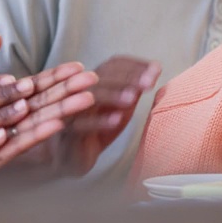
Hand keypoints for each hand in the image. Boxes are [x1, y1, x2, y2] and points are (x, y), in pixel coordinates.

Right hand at [41, 57, 162, 177]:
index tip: (156, 69)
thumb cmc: (96, 129)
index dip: (135, 65)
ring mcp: (71, 110)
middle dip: (127, 77)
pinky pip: (80, 124)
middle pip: (101, 76)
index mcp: (94, 81)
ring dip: (113, 94)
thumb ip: (133, 90)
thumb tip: (155, 70)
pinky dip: (99, 121)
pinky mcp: (66, 133)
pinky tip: (117, 120)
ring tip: (133, 97)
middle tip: (149, 82)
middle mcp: (80, 91)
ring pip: (90, 96)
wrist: (69, 157)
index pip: (113, 65)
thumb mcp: (118, 108)